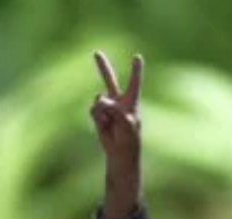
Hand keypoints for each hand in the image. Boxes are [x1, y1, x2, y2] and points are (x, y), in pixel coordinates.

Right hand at [91, 51, 142, 168]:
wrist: (119, 152)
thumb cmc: (128, 137)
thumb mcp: (125, 122)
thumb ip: (114, 108)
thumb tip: (99, 99)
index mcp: (131, 101)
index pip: (134, 82)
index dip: (135, 70)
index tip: (137, 57)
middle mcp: (119, 101)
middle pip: (110, 80)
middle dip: (102, 67)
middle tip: (96, 52)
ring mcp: (107, 107)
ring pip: (99, 99)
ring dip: (103, 111)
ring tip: (110, 123)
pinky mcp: (98, 114)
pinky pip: (93, 109)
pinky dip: (98, 118)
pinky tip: (104, 126)